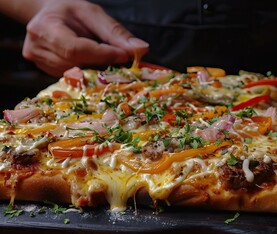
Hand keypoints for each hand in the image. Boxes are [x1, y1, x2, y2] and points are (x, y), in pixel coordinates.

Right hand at [22, 0, 148, 75]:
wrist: (49, 17)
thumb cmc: (72, 13)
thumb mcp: (93, 14)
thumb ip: (115, 32)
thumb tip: (141, 49)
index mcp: (44, 28)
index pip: (76, 48)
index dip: (103, 55)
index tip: (125, 56)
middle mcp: (36, 48)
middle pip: (77, 65)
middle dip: (103, 65)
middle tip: (123, 62)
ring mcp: (39, 63)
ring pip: (76, 76)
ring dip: (97, 72)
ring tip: (109, 62)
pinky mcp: (45, 73)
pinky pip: (73, 79)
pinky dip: (89, 75)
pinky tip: (96, 67)